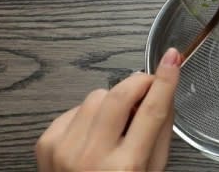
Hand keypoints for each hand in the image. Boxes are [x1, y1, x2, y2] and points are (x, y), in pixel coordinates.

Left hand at [35, 48, 180, 171]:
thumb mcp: (151, 171)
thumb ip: (159, 132)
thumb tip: (163, 91)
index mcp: (126, 167)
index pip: (151, 111)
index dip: (164, 80)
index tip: (172, 59)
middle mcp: (92, 157)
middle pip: (120, 95)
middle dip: (139, 82)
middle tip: (148, 85)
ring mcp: (65, 149)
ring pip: (96, 96)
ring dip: (113, 102)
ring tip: (116, 125)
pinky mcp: (47, 143)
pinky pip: (75, 108)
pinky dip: (89, 115)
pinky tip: (93, 135)